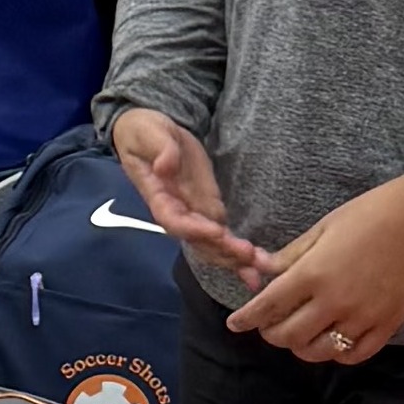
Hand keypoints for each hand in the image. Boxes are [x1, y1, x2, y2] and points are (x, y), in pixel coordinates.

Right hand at [109, 108, 276, 281]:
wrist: (146, 132)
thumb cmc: (143, 132)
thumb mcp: (148, 133)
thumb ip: (160, 149)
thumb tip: (165, 166)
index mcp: (159, 198)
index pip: (176, 221)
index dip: (196, 230)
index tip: (218, 233)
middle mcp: (177, 213)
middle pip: (199, 241)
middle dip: (223, 252)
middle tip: (249, 258)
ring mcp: (193, 214)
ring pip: (213, 245)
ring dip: (235, 260)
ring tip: (260, 271)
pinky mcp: (207, 209)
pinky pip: (222, 236)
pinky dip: (239, 253)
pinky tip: (259, 265)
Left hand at [227, 173, 403, 364]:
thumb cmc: (368, 215)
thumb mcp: (322, 228)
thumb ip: (290, 256)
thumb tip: (260, 271)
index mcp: (313, 273)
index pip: (267, 307)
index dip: (246, 319)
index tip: (235, 325)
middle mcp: (334, 301)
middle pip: (288, 336)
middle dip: (271, 333)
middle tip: (270, 325)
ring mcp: (362, 318)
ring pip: (317, 352)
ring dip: (301, 347)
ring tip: (300, 334)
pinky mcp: (386, 326)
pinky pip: (353, 356)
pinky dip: (336, 354)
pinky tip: (331, 341)